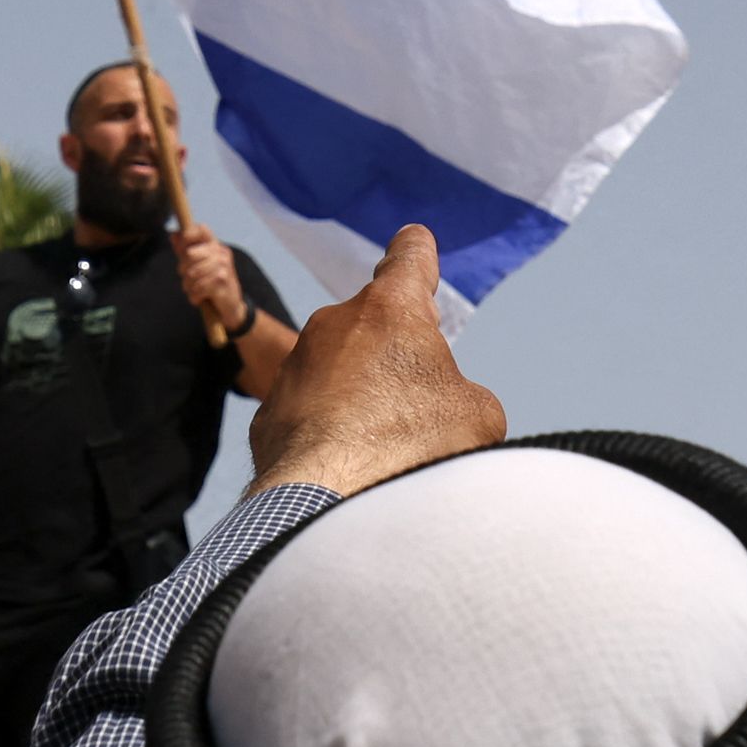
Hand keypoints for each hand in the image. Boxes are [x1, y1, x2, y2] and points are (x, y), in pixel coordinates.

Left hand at [172, 226, 249, 336]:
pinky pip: (198, 287)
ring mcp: (223, 267)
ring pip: (192, 274)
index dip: (187, 236)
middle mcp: (221, 253)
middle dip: (183, 270)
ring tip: (193, 291)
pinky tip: (198, 298)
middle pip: (189, 254)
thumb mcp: (199, 265)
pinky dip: (194, 296)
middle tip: (187, 279)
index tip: (182, 251)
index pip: (201, 229)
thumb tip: (172, 234)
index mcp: (216, 246)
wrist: (231, 306)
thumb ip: (186, 250)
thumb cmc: (212, 283)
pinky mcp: (222, 282)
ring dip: (188, 286)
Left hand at [245, 226, 504, 501]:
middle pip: (374, 327)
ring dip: (360, 399)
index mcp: (390, 309)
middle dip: (394, 356)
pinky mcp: (269, 414)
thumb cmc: (411, 447)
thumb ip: (463, 394)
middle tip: (418, 405)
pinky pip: (310, 415)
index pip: (408, 260)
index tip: (415, 244)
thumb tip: (443, 408)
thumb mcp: (476, 414)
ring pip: (338, 373)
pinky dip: (328, 435)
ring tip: (384, 451)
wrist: (328, 502)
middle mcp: (334, 324)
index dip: (417, 254)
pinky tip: (347, 470)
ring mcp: (295, 367)